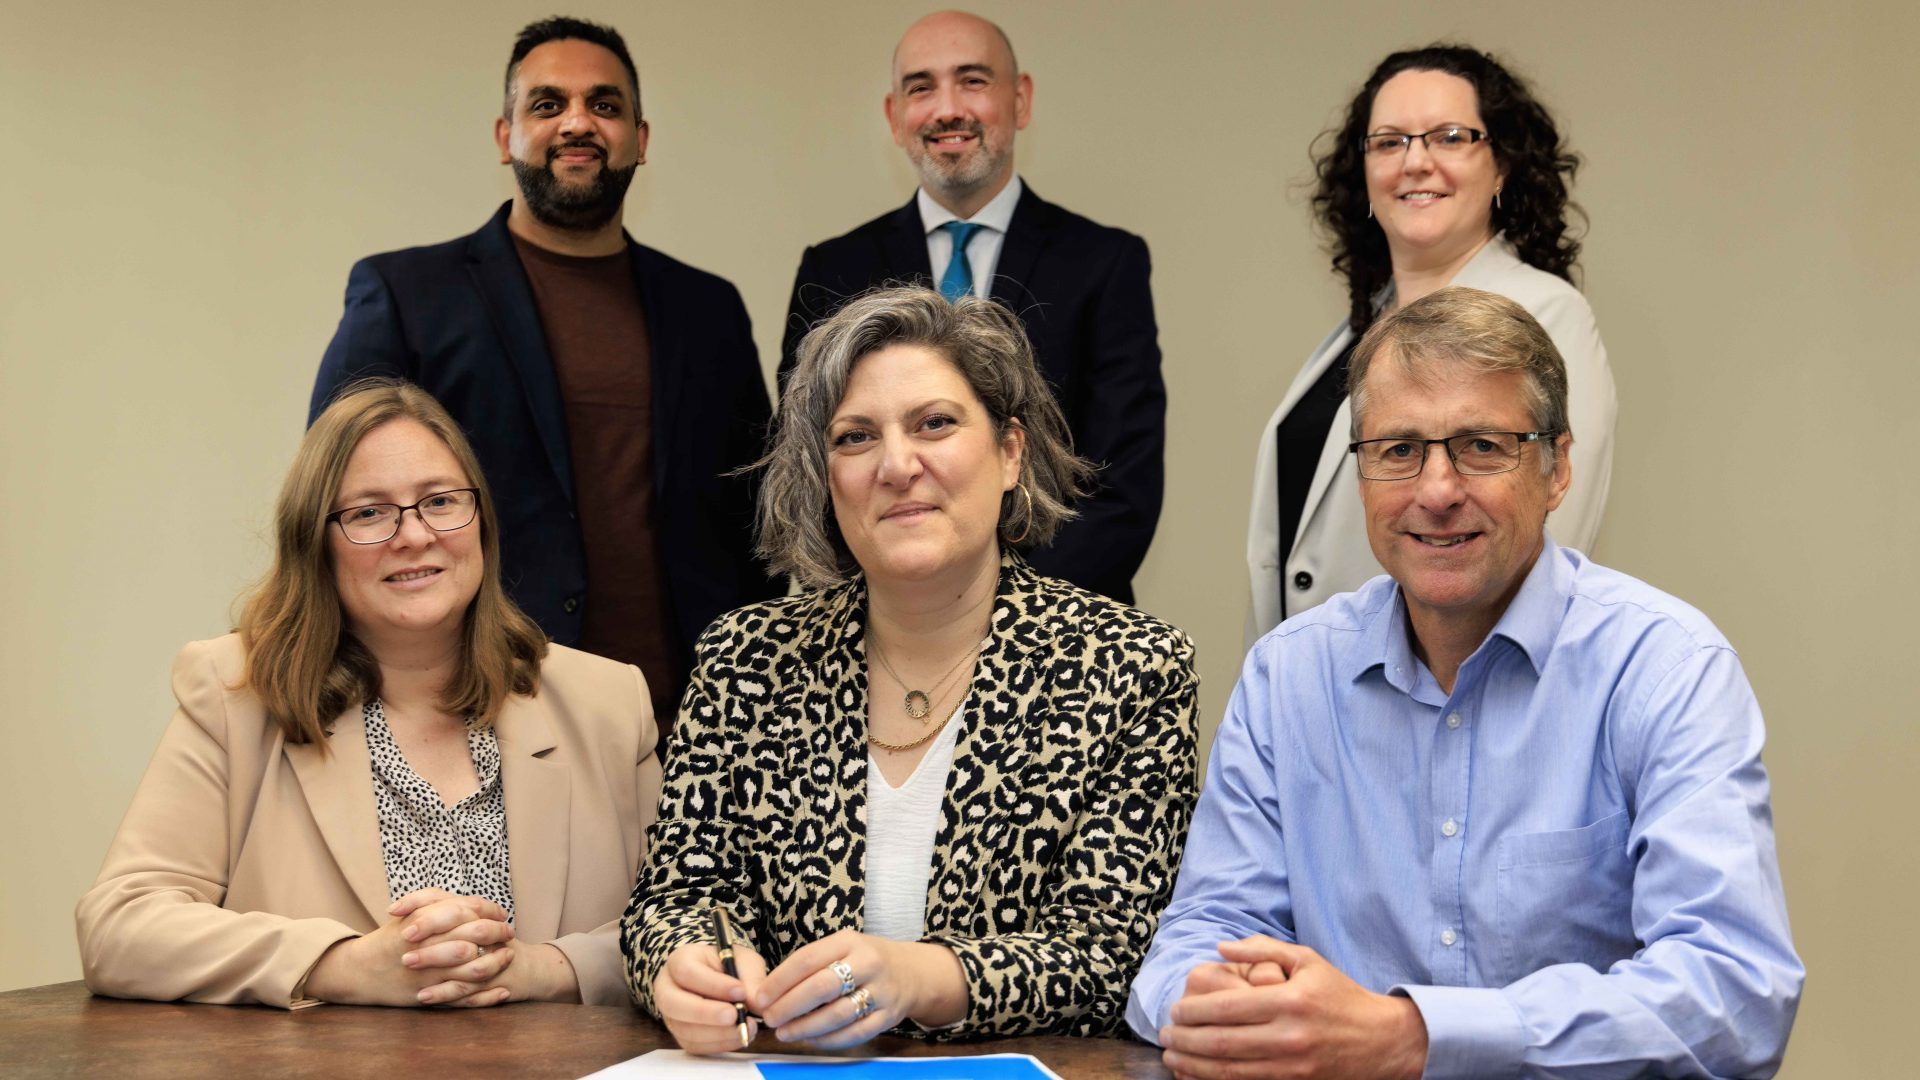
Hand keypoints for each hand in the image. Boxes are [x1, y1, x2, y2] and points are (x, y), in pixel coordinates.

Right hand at [305, 890, 515, 1006]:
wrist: (358, 971)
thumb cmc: (389, 940)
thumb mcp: (410, 913)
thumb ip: (439, 902)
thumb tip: (477, 904)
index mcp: (426, 921)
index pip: (469, 909)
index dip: (490, 912)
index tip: (501, 914)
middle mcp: (430, 945)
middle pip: (476, 936)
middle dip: (498, 934)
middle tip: (510, 934)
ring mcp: (430, 973)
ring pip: (474, 969)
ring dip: (496, 963)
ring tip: (508, 957)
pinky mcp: (429, 996)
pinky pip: (464, 997)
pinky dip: (487, 996)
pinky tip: (503, 991)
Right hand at [655, 941, 768, 1055]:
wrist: (722, 978)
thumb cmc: (730, 966)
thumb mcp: (744, 962)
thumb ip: (751, 980)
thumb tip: (759, 1005)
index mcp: (679, 961)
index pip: (687, 972)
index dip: (713, 985)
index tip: (740, 992)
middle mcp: (667, 988)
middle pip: (673, 1004)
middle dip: (706, 1013)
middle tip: (734, 1016)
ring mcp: (671, 1015)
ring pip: (685, 1030)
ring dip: (718, 1033)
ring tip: (747, 1027)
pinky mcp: (681, 1035)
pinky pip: (695, 1046)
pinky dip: (719, 1044)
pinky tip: (739, 1036)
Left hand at [753, 930, 965, 1049]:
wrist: (913, 972)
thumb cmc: (865, 960)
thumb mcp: (842, 948)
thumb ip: (810, 965)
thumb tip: (768, 991)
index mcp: (849, 941)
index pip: (808, 959)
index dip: (779, 980)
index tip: (759, 997)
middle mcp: (868, 963)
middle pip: (822, 986)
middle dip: (789, 1005)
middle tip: (770, 1018)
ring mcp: (882, 991)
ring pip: (838, 1014)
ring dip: (806, 1027)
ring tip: (784, 1032)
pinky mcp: (889, 1016)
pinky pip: (855, 1033)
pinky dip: (829, 1040)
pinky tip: (811, 1039)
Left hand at [1157, 936, 1427, 1079]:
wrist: (1383, 1041)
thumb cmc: (1339, 996)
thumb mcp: (1307, 961)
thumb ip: (1262, 949)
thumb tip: (1219, 947)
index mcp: (1290, 1001)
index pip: (1228, 1008)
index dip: (1193, 1012)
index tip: (1175, 1012)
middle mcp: (1290, 1036)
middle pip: (1222, 1043)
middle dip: (1185, 1042)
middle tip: (1164, 1037)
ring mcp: (1294, 1066)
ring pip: (1230, 1071)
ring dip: (1194, 1066)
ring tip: (1172, 1058)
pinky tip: (1199, 1076)